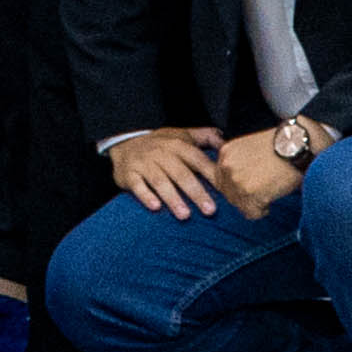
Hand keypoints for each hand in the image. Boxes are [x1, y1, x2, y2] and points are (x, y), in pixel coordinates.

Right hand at [108, 127, 223, 218]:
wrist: (124, 143)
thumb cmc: (160, 144)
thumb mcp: (181, 135)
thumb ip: (206, 137)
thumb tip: (227, 144)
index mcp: (177, 145)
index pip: (197, 159)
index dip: (212, 174)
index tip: (226, 190)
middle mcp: (161, 153)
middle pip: (181, 174)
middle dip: (196, 192)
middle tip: (210, 210)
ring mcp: (144, 163)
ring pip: (160, 181)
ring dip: (173, 198)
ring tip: (185, 216)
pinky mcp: (129, 174)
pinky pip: (137, 185)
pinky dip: (146, 196)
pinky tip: (156, 207)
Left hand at [210, 130, 312, 220]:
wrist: (297, 143)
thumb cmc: (280, 144)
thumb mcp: (249, 147)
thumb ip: (237, 163)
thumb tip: (237, 182)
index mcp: (226, 152)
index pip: (220, 179)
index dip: (235, 187)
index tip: (248, 187)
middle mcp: (227, 165)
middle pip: (228, 194)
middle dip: (243, 197)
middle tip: (260, 192)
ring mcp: (237, 180)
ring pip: (239, 205)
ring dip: (253, 204)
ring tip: (267, 195)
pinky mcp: (250, 193)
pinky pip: (251, 213)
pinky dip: (262, 211)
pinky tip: (270, 200)